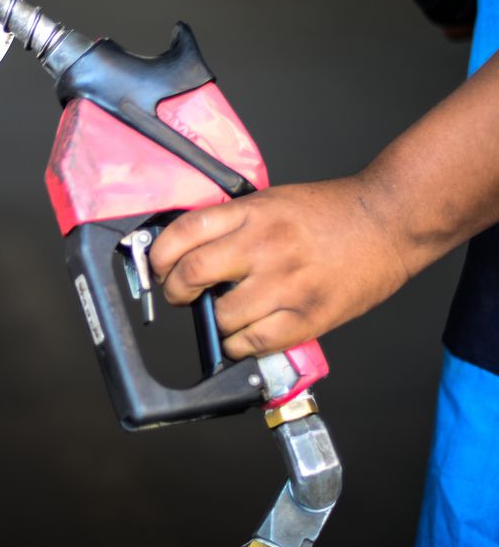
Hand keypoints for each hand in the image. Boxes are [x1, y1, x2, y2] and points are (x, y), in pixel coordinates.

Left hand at [148, 178, 411, 358]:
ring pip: (221, 316)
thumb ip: (232, 224)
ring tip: (225, 313)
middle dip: (175, 291)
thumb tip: (188, 251)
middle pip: (191, 275)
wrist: (388, 220)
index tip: (158, 267)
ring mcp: (286, 283)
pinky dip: (238, 344)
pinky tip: (243, 334)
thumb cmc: (330, 212)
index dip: (159, 256)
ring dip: (214, 321)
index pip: (183, 233)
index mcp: (251, 214)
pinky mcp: (308, 316)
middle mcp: (264, 246)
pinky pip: (253, 343)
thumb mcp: (270, 202)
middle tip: (180, 295)